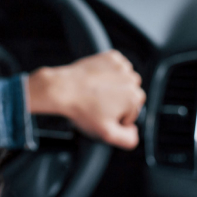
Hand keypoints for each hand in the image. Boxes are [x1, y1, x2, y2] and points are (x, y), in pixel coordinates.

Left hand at [27, 49, 145, 149]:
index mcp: (134, 98)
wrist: (62, 89)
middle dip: (118, 101)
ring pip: (124, 81)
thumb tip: (134, 132)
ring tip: (96, 93)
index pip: (132, 113)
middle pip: (130, 96)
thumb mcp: (106, 134)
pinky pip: (117, 67)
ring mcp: (121, 66)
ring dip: (115, 86)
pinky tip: (97, 81)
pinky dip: (110, 73)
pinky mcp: (111, 57)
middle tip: (98, 105)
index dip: (117, 118)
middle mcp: (131, 79)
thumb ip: (128, 139)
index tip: (103, 115)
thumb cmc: (82, 109)